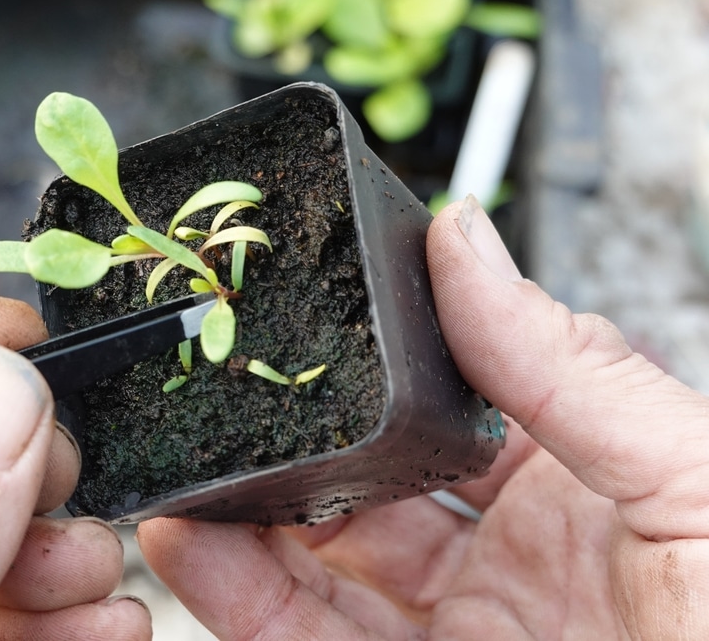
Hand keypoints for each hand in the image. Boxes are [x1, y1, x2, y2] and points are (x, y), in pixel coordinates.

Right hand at [136, 196, 708, 638]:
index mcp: (580, 493)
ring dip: (241, 520)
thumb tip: (466, 242)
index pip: (448, 407)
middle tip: (223, 399)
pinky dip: (236, 599)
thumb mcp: (691, 482)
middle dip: (290, 445)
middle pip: (365, 490)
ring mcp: (456, 638)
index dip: (373, 367)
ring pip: (315, 570)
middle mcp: (509, 567)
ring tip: (186, 470)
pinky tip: (193, 551)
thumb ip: (569, 367)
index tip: (307, 325)